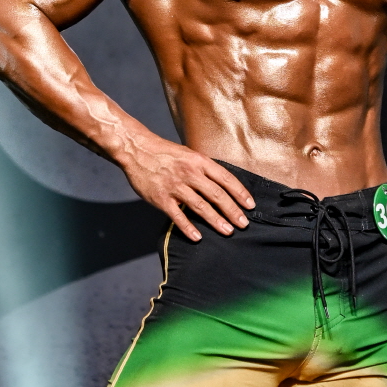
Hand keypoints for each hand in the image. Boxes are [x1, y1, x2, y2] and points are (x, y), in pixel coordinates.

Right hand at [120, 134, 254, 239]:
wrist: (137, 150)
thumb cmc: (165, 153)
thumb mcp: (189, 154)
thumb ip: (205, 169)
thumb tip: (225, 184)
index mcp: (199, 161)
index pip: (226, 179)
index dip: (240, 193)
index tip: (250, 206)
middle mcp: (189, 173)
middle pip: (217, 195)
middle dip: (232, 211)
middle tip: (243, 224)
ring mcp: (175, 186)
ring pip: (200, 206)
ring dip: (216, 220)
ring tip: (228, 231)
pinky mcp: (161, 198)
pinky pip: (177, 216)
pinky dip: (188, 227)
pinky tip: (198, 237)